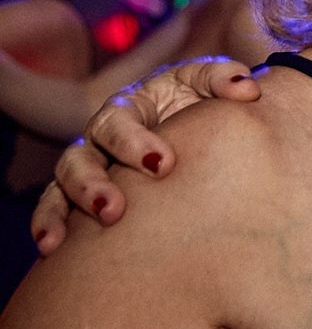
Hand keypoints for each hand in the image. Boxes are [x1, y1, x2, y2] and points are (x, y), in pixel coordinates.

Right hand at [30, 57, 260, 252]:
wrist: (196, 126)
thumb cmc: (199, 103)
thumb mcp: (207, 84)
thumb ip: (223, 80)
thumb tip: (247, 88)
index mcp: (129, 107)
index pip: (119, 121)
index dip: (134, 142)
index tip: (163, 165)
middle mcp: (100, 137)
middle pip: (80, 157)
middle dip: (93, 184)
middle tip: (114, 210)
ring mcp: (90, 167)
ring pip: (61, 186)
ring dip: (63, 211)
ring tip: (66, 241)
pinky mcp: (82, 195)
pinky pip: (54, 209)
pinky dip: (48, 225)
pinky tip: (49, 248)